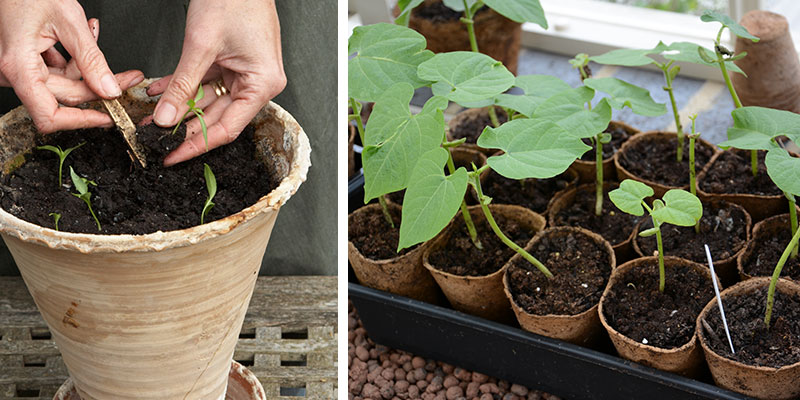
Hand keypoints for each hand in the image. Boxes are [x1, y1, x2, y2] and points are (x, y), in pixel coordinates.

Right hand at [0, 0, 143, 132]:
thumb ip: (91, 59)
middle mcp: (13, 71)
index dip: (81, 120)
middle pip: (65, 96)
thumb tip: (109, 89)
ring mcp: (17, 67)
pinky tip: (83, 35)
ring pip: (63, 82)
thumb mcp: (68, 21)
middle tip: (128, 77)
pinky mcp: (23, 60)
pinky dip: (72, 58)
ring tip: (96, 35)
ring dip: (86, 66)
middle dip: (99, 86)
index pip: (50, 115)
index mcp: (18, 66)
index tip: (108, 117)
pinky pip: (53, 70)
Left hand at [147, 0, 285, 165]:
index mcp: (263, 84)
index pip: (227, 127)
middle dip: (183, 126)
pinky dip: (184, 85)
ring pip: (209, 100)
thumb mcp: (201, 46)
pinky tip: (160, 90)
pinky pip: (206, 82)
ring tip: (151, 115)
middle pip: (218, 117)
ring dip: (179, 105)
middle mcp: (258, 82)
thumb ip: (182, 85)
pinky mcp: (234, 62)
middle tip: (155, 139)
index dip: (197, 145)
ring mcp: (246, 72)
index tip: (173, 156)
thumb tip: (165, 117)